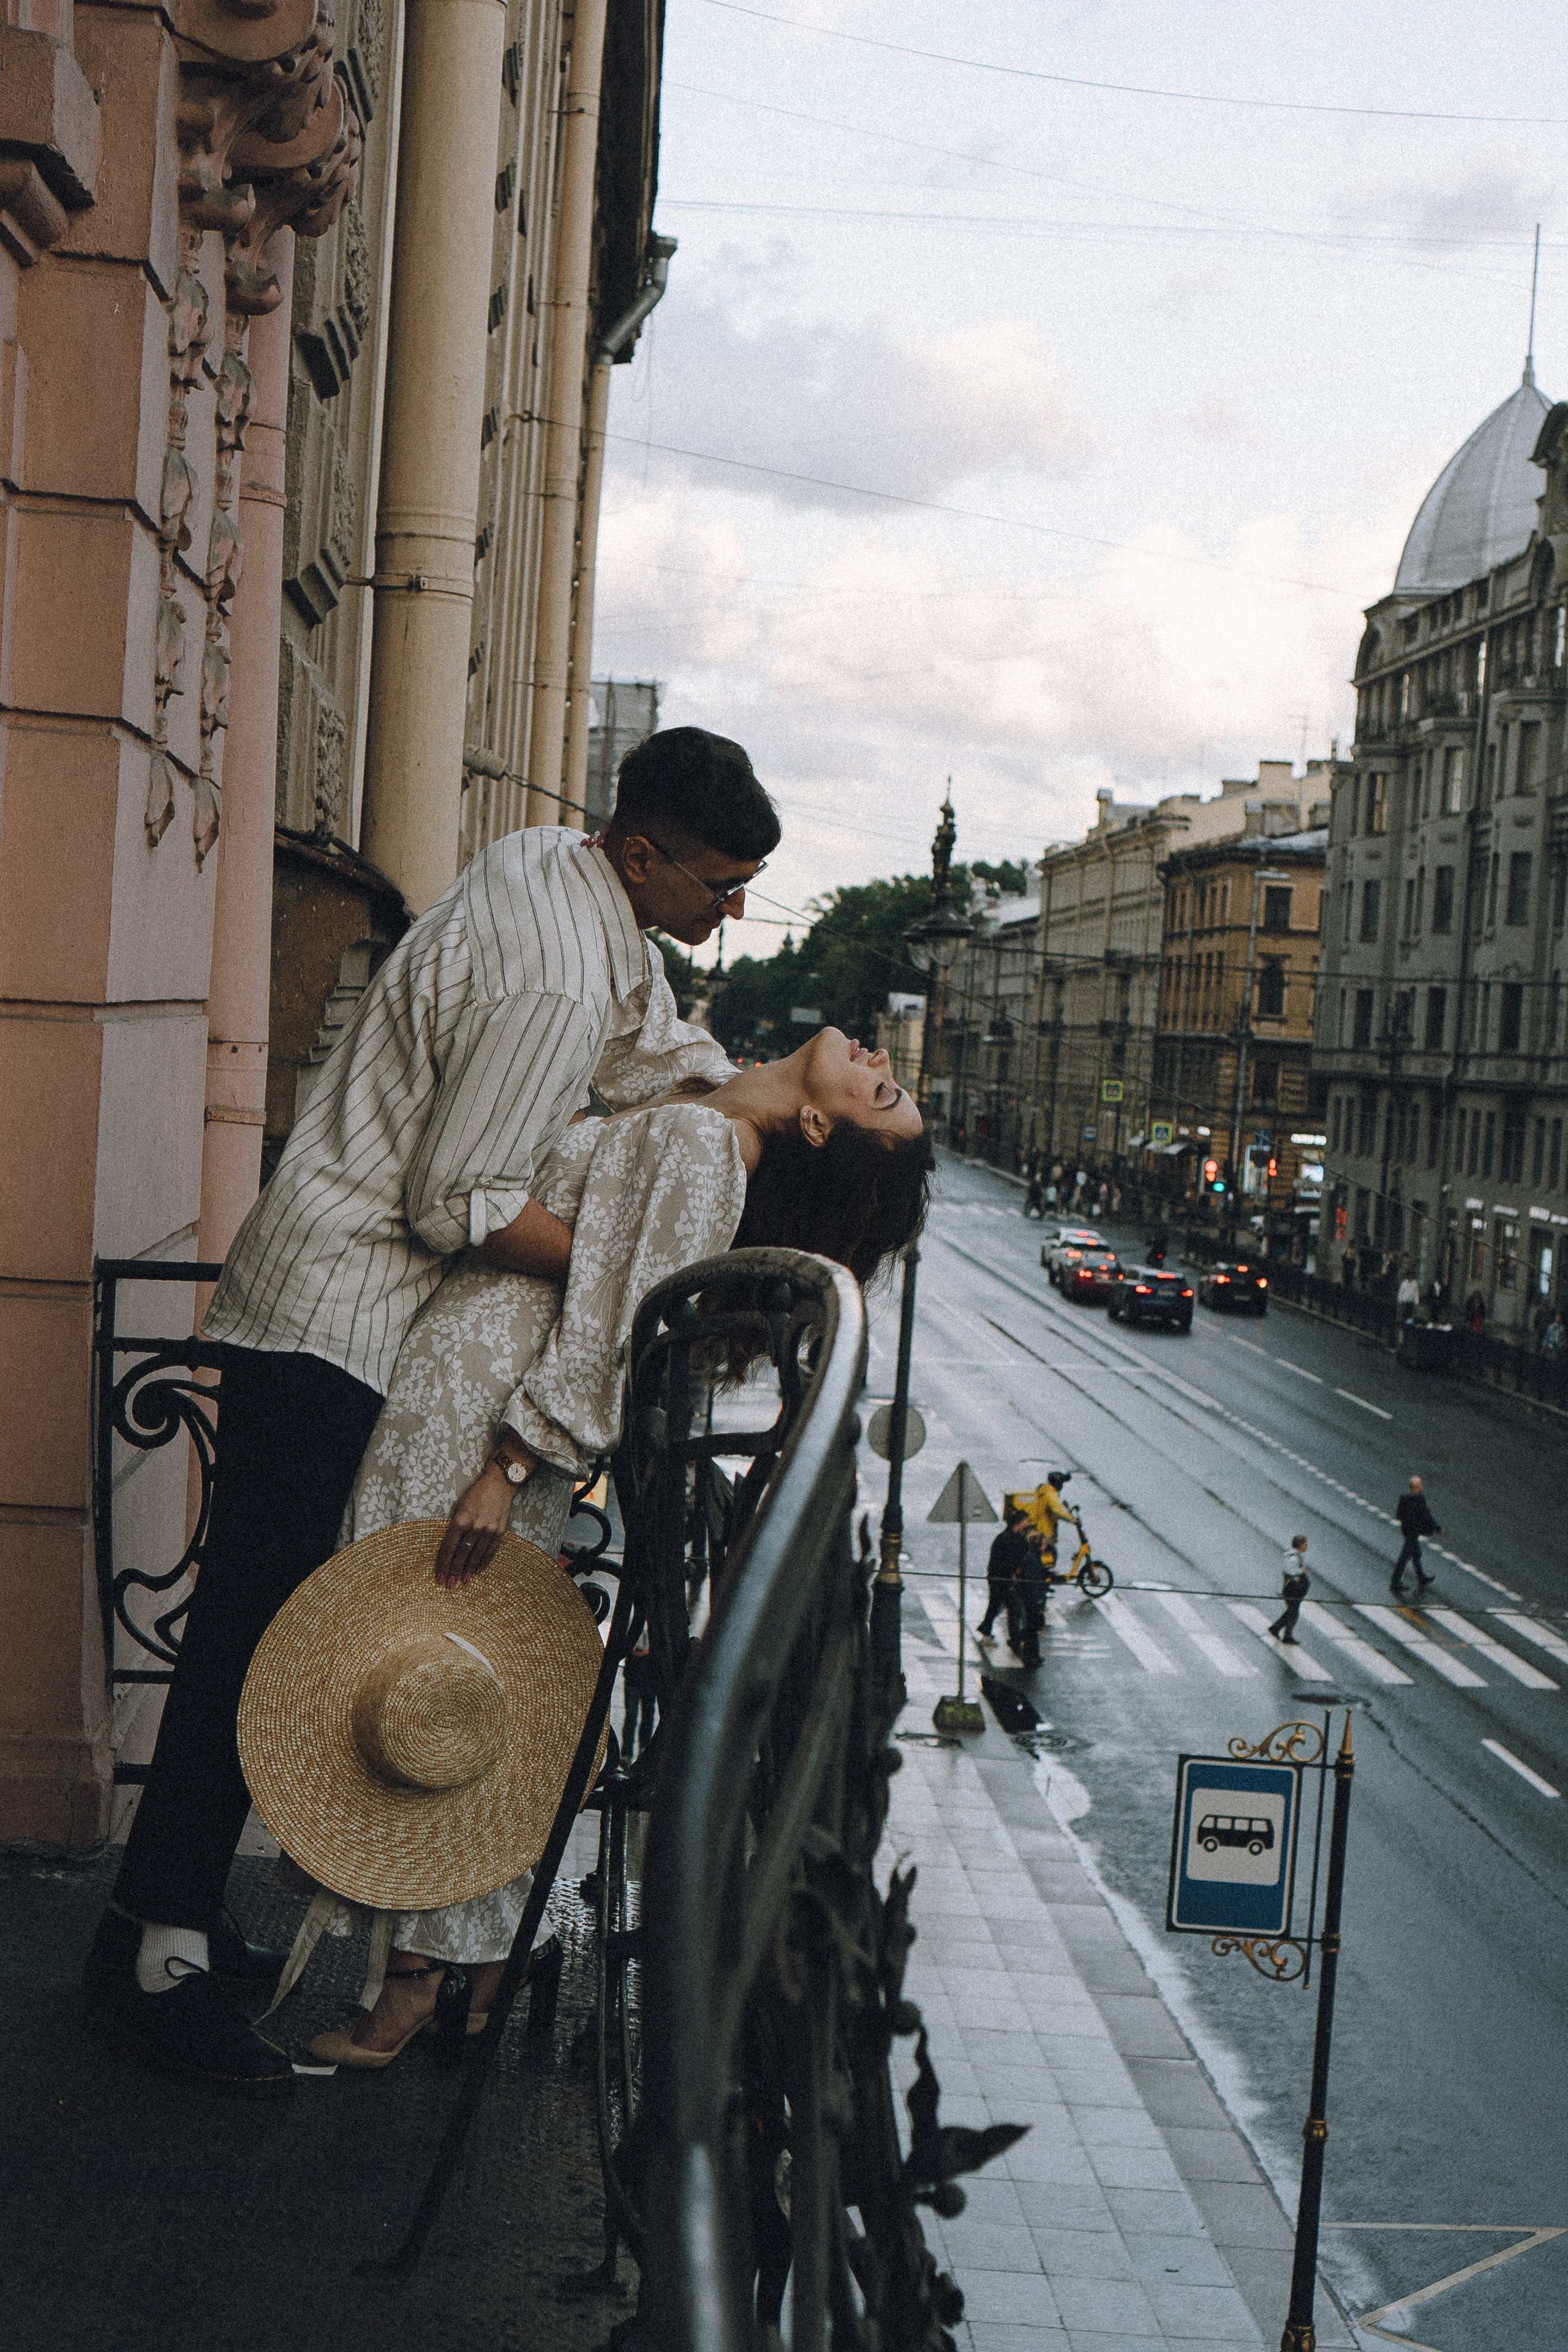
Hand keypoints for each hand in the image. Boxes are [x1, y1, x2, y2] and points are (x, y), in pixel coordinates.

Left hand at [435, 1453, 533, 1586]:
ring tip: (463, 1580)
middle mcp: (475, 1526)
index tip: (438, 1575)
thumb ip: (456, 1525)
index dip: (443, 1563)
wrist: (500, 1482)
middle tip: (449, 1584)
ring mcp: (489, 1530)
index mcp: (461, 1519)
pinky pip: (491, 1550)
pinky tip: (479, 1570)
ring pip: (476, 1555)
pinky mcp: (500, 1530)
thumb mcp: (460, 1506)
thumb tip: (450, 1546)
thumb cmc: (476, 1493)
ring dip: (468, 1569)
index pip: (448, 1547)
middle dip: (454, 1570)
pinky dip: (484, 1561)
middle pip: (461, 1554)